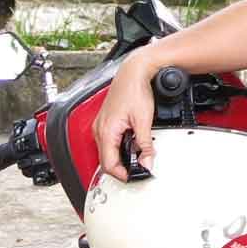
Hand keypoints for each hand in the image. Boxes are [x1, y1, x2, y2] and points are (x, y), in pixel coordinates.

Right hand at [90, 48, 157, 181]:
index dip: (122, 174)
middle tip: (138, 168)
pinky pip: (107, 141)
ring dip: (119, 157)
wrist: (133, 71)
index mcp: (106, 131)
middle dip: (121, 167)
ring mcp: (100, 125)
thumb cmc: (135, 89)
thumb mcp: (144, 120)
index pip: (108, 165)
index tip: (135, 176)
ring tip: (136, 156)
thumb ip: (145, 144)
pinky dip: (118, 147)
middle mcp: (99, 129)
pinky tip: (130, 144)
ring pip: (106, 151)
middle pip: (105, 160)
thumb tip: (147, 162)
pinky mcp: (104, 121)